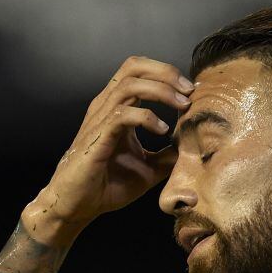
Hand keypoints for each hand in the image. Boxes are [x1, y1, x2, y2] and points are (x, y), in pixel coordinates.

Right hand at [30, 56, 192, 229]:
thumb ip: (169, 155)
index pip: (140, 72)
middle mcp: (107, 106)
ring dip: (161, 91)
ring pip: (130, 85)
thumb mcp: (149, 168)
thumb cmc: (107, 185)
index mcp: (117, 108)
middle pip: (134, 67)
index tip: (192, 91)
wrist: (79, 205)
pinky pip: (122, 115)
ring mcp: (100, 119)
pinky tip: (162, 130)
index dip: (167, 74)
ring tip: (182, 106)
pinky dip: (147, 118)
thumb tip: (193, 148)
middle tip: (190, 90)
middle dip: (166, 73)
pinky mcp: (97, 137)